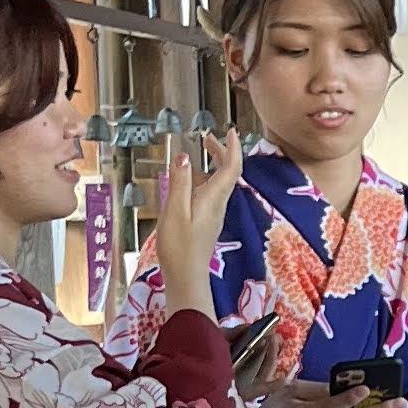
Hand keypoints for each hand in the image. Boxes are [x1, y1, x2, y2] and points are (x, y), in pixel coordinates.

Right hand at [156, 129, 244, 319]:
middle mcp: (218, 204)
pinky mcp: (206, 222)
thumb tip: (184, 156)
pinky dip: (201, 180)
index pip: (231, 167)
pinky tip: (187, 182)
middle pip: (227, 173)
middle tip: (206, 138)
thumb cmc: (179, 246)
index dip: (233, 147)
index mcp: (213, 198)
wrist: (186, 277)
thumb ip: (179, 182)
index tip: (230, 131)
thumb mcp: (175, 211)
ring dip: (210, 165)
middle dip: (220, 152)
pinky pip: (209, 194)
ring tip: (195, 154)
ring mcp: (213, 213)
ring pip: (218, 183)